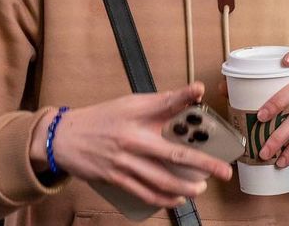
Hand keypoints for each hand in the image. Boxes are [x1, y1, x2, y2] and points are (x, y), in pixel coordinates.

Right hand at [28, 84, 232, 208]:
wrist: (66, 138)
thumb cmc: (102, 118)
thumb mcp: (129, 103)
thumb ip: (159, 103)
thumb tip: (189, 95)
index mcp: (136, 115)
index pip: (164, 102)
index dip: (184, 95)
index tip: (200, 90)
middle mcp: (132, 139)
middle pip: (173, 152)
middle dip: (202, 163)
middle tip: (223, 171)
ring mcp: (124, 162)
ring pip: (161, 180)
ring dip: (185, 187)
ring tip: (202, 188)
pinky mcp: (116, 179)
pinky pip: (144, 193)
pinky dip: (163, 199)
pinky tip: (177, 199)